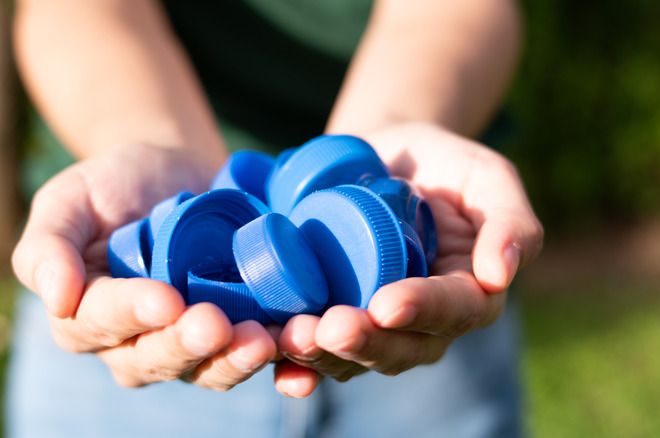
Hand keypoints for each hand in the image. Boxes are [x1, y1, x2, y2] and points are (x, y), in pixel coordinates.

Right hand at [11, 144, 276, 390]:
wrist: (174, 169)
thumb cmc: (114, 184)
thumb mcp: (69, 200)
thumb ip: (47, 246)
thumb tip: (54, 299)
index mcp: (87, 316)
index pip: (101, 324)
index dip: (132, 315)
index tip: (164, 299)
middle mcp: (136, 342)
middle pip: (157, 358)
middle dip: (187, 345)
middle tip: (215, 325)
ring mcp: (189, 342)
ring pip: (208, 367)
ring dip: (235, 359)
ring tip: (263, 339)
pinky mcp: (235, 331)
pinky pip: (252, 353)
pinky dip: (279, 360)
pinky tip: (298, 347)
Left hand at [273, 122, 543, 396]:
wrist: (382, 156)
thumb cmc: (441, 163)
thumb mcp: (485, 176)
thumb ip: (509, 219)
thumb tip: (501, 274)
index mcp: (467, 292)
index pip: (453, 312)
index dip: (421, 311)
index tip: (386, 304)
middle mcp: (422, 321)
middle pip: (400, 349)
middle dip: (365, 343)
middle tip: (330, 329)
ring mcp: (375, 324)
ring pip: (355, 359)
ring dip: (324, 356)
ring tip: (294, 337)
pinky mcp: (333, 316)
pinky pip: (319, 352)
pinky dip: (297, 365)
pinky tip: (277, 360)